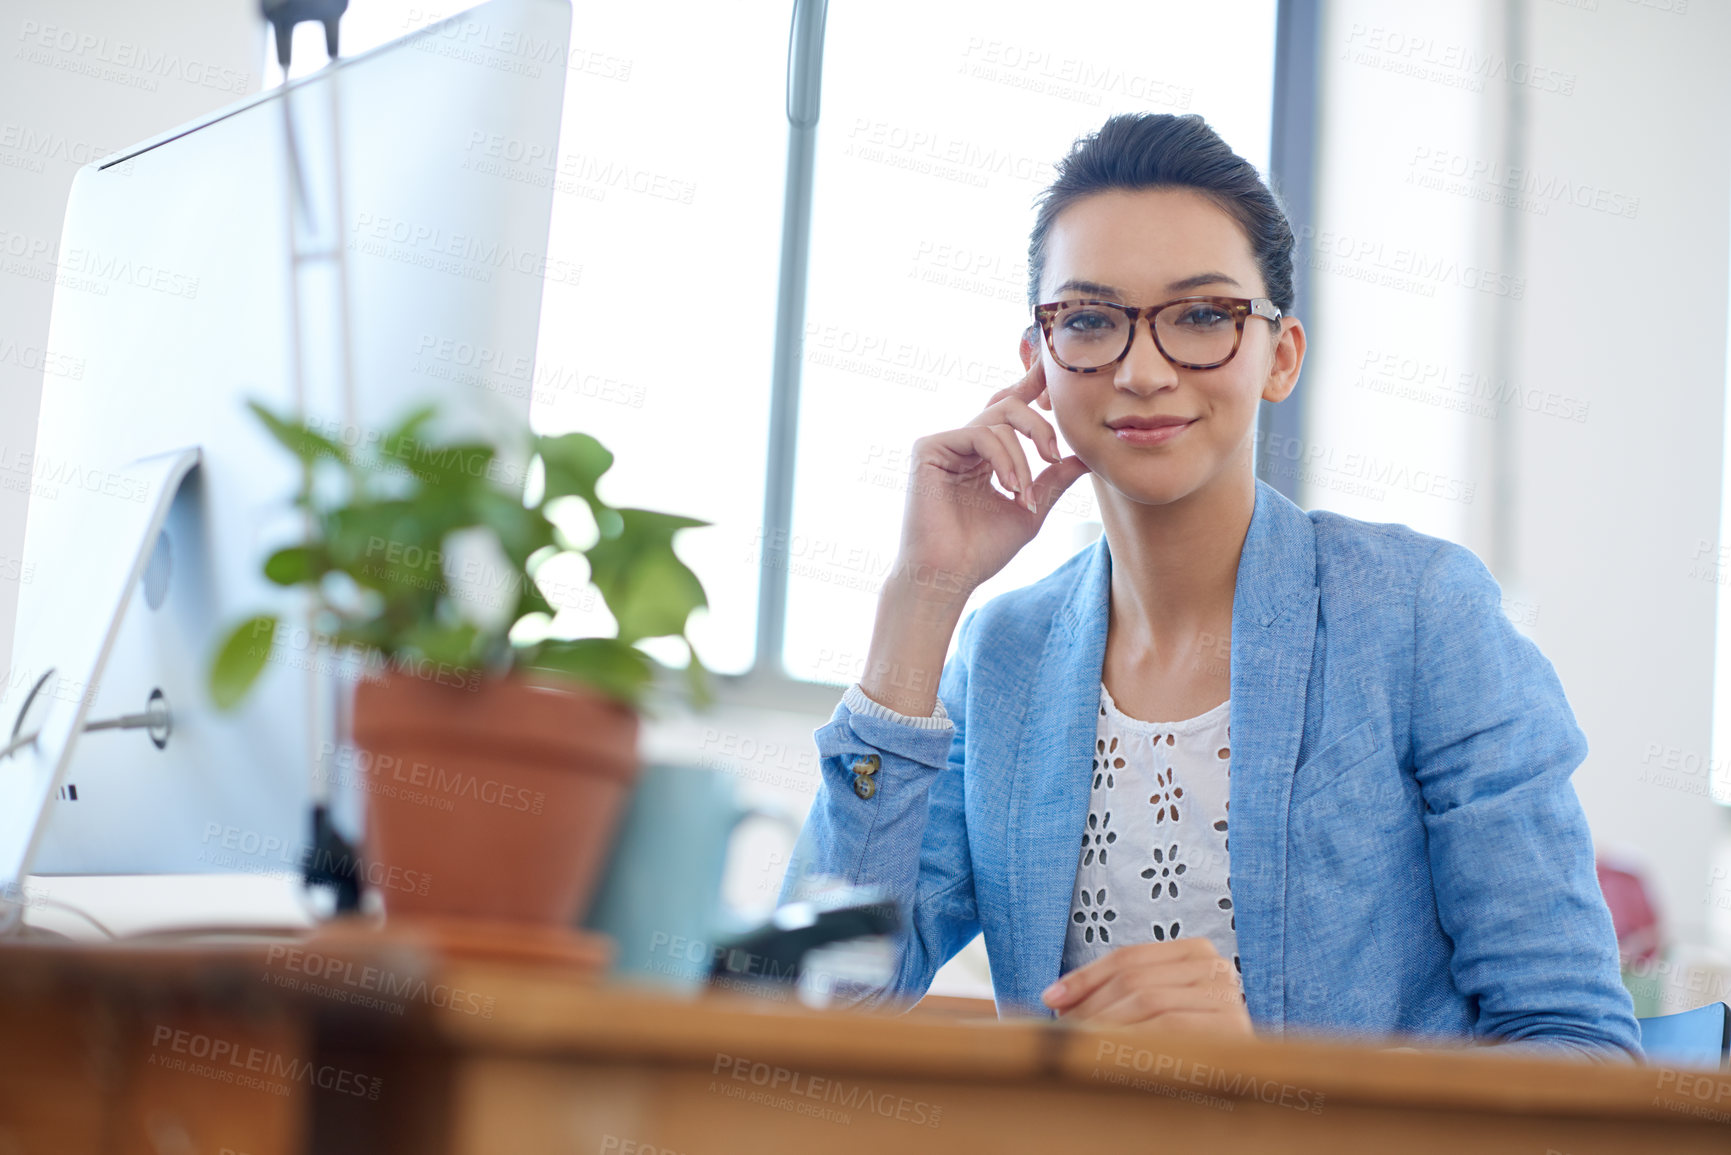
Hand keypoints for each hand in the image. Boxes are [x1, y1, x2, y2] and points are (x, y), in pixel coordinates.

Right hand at [892, 357, 1090, 600]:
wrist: (948, 576)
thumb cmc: (981, 551)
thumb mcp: (1030, 510)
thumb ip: (1053, 480)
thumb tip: (1086, 458)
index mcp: (982, 456)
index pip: (1009, 413)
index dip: (1031, 389)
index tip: (1053, 376)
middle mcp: (962, 445)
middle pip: (1009, 405)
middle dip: (1039, 425)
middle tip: (1053, 455)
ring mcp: (944, 444)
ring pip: (999, 420)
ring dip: (1022, 459)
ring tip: (1022, 496)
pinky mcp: (928, 448)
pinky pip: (979, 433)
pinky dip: (1003, 459)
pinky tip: (1008, 487)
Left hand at [1040, 939, 1251, 1034]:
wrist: (1243, 1080)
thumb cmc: (1189, 1042)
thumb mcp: (1155, 1007)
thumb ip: (1120, 993)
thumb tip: (1055, 998)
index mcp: (1197, 951)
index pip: (1129, 958)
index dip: (1085, 977)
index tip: (1052, 998)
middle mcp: (1217, 967)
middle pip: (1135, 979)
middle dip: (1092, 1005)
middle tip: (1066, 1029)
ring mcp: (1228, 996)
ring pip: (1147, 1001)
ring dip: (1107, 1023)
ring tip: (1085, 1043)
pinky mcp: (1231, 1028)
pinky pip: (1169, 1027)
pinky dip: (1134, 1039)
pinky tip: (1115, 1054)